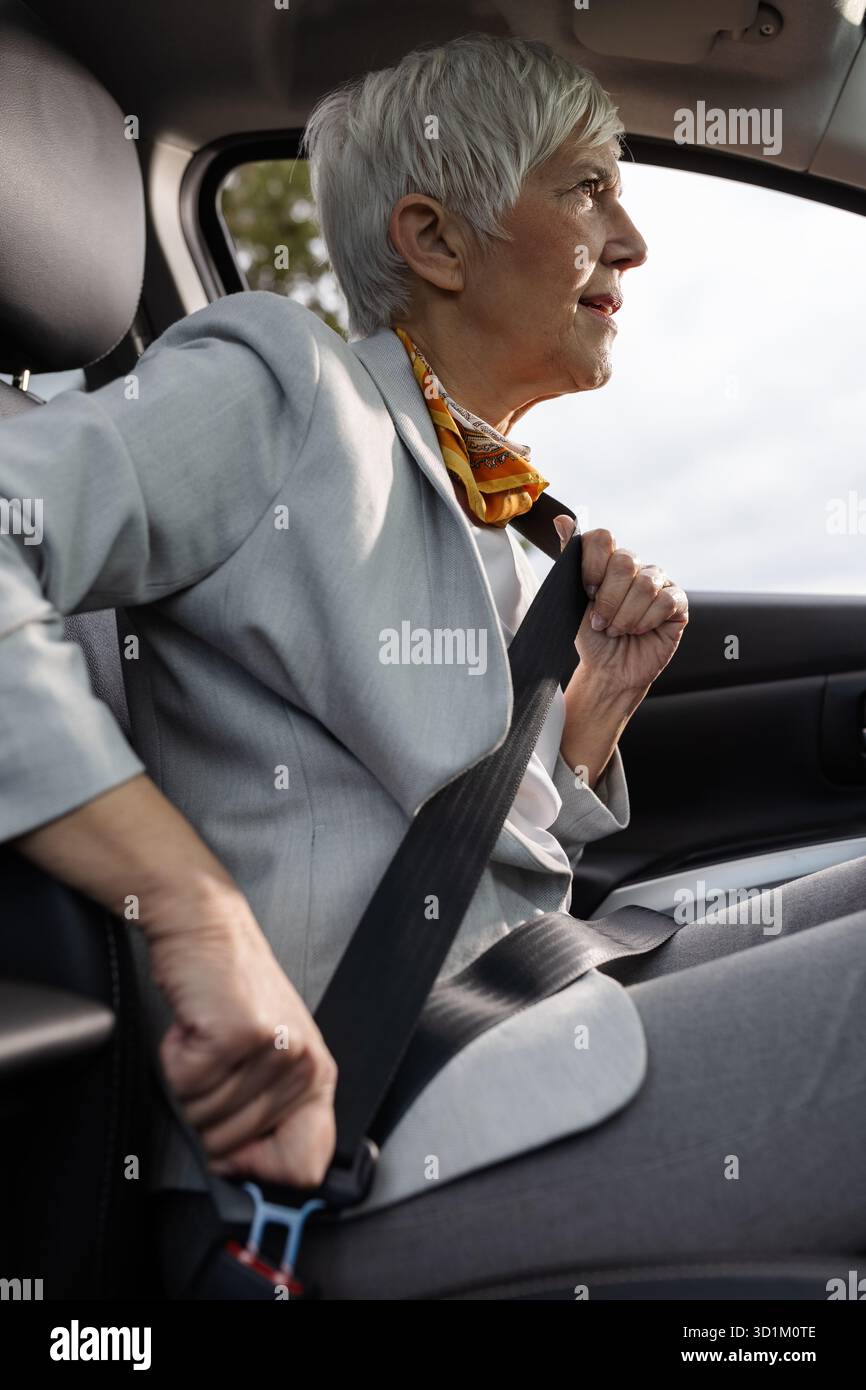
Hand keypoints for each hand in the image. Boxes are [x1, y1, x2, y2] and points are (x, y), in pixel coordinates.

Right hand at [144, 879, 336, 1187]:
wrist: (209, 928)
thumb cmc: (234, 989)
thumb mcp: (271, 1054)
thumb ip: (270, 1112)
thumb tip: (247, 1171)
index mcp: (318, 1076)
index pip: (306, 1165)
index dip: (260, 1167)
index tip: (238, 1148)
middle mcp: (303, 1065)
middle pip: (235, 1146)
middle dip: (208, 1111)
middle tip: (215, 1063)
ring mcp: (272, 1051)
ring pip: (204, 1117)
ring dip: (189, 1082)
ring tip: (206, 1039)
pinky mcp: (234, 1036)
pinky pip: (183, 1086)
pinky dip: (173, 1059)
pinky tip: (193, 1028)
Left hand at [555, 517, 687, 697]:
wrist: (609, 671)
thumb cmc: (590, 638)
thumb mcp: (571, 600)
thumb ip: (569, 560)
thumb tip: (561, 520)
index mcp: (608, 562)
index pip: (603, 538)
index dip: (593, 565)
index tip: (586, 591)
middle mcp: (635, 567)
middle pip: (626, 561)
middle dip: (608, 599)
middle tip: (601, 622)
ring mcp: (658, 583)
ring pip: (645, 584)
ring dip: (625, 615)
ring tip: (617, 630)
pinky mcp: (677, 603)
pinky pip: (665, 601)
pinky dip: (646, 621)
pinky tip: (640, 631)